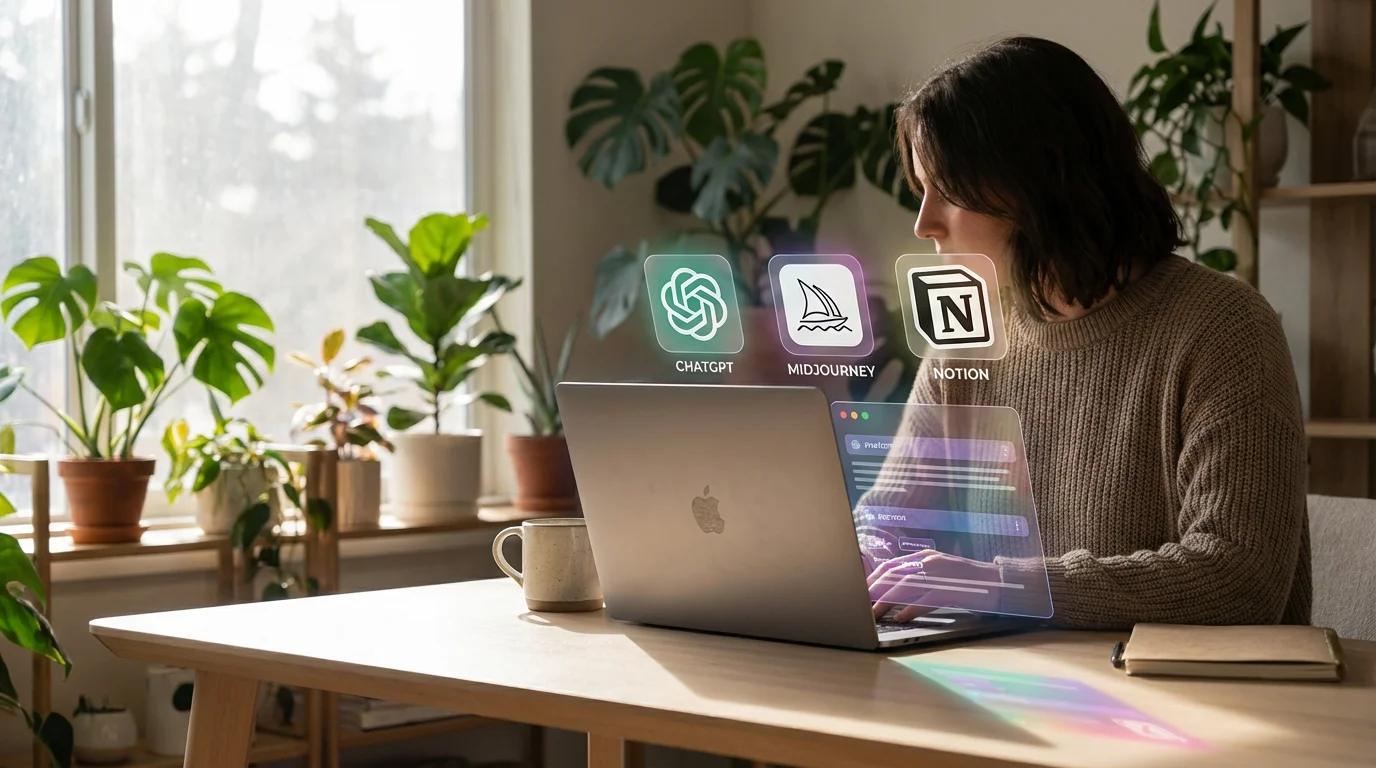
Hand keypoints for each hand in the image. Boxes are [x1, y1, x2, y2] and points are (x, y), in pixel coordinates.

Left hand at [867, 550, 1001, 621]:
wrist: (998, 582)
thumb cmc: (965, 582)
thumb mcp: (939, 573)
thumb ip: (918, 578)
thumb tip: (892, 592)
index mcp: (925, 558)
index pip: (890, 565)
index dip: (872, 578)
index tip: (859, 591)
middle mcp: (930, 562)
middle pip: (893, 575)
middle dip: (873, 590)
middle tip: (860, 604)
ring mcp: (941, 575)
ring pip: (906, 587)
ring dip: (886, 602)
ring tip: (873, 614)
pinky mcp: (952, 590)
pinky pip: (926, 599)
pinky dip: (910, 609)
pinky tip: (901, 618)